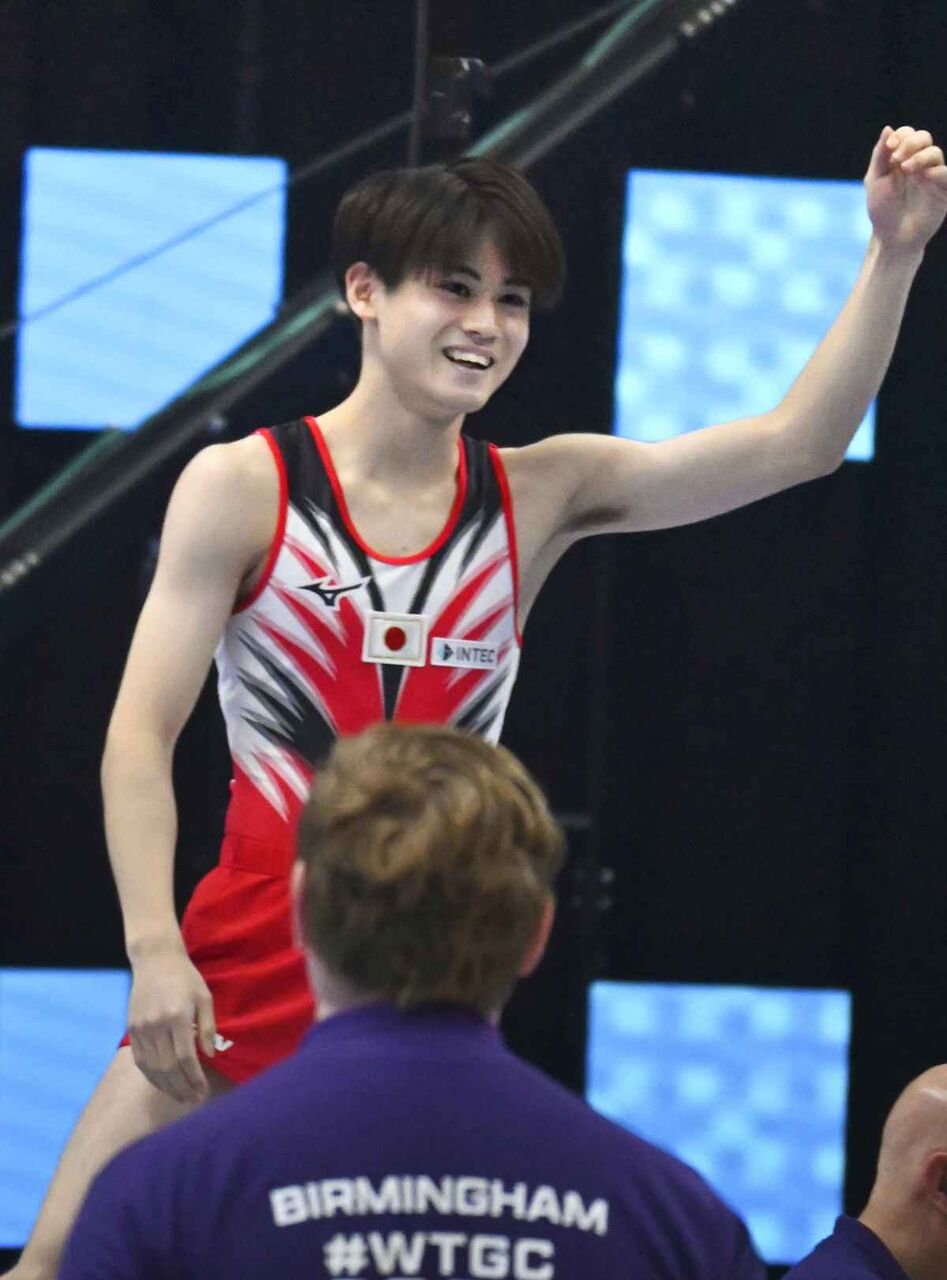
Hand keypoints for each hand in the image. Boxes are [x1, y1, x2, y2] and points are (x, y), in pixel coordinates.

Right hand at [127, 942, 215, 1102]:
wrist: (155, 959)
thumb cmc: (185, 977)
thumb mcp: (204, 996)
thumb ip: (207, 1027)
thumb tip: (209, 1056)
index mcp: (178, 1016)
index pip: (185, 1057)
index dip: (194, 1078)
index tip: (203, 1091)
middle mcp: (157, 1024)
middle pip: (167, 1067)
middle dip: (181, 1088)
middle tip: (193, 1100)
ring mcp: (141, 1027)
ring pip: (152, 1067)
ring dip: (166, 1086)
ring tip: (180, 1097)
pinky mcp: (131, 1028)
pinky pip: (140, 1059)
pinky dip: (151, 1075)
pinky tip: (162, 1083)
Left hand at [865, 125, 946, 254]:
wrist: (892, 237)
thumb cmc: (882, 210)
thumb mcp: (875, 181)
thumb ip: (880, 156)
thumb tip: (888, 128)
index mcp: (902, 159)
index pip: (908, 134)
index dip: (901, 136)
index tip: (891, 147)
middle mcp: (918, 164)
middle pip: (924, 138)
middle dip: (911, 143)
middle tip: (898, 158)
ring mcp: (932, 176)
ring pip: (935, 153)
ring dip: (920, 156)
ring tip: (906, 169)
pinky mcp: (943, 190)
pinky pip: (946, 174)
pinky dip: (937, 171)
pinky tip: (924, 177)